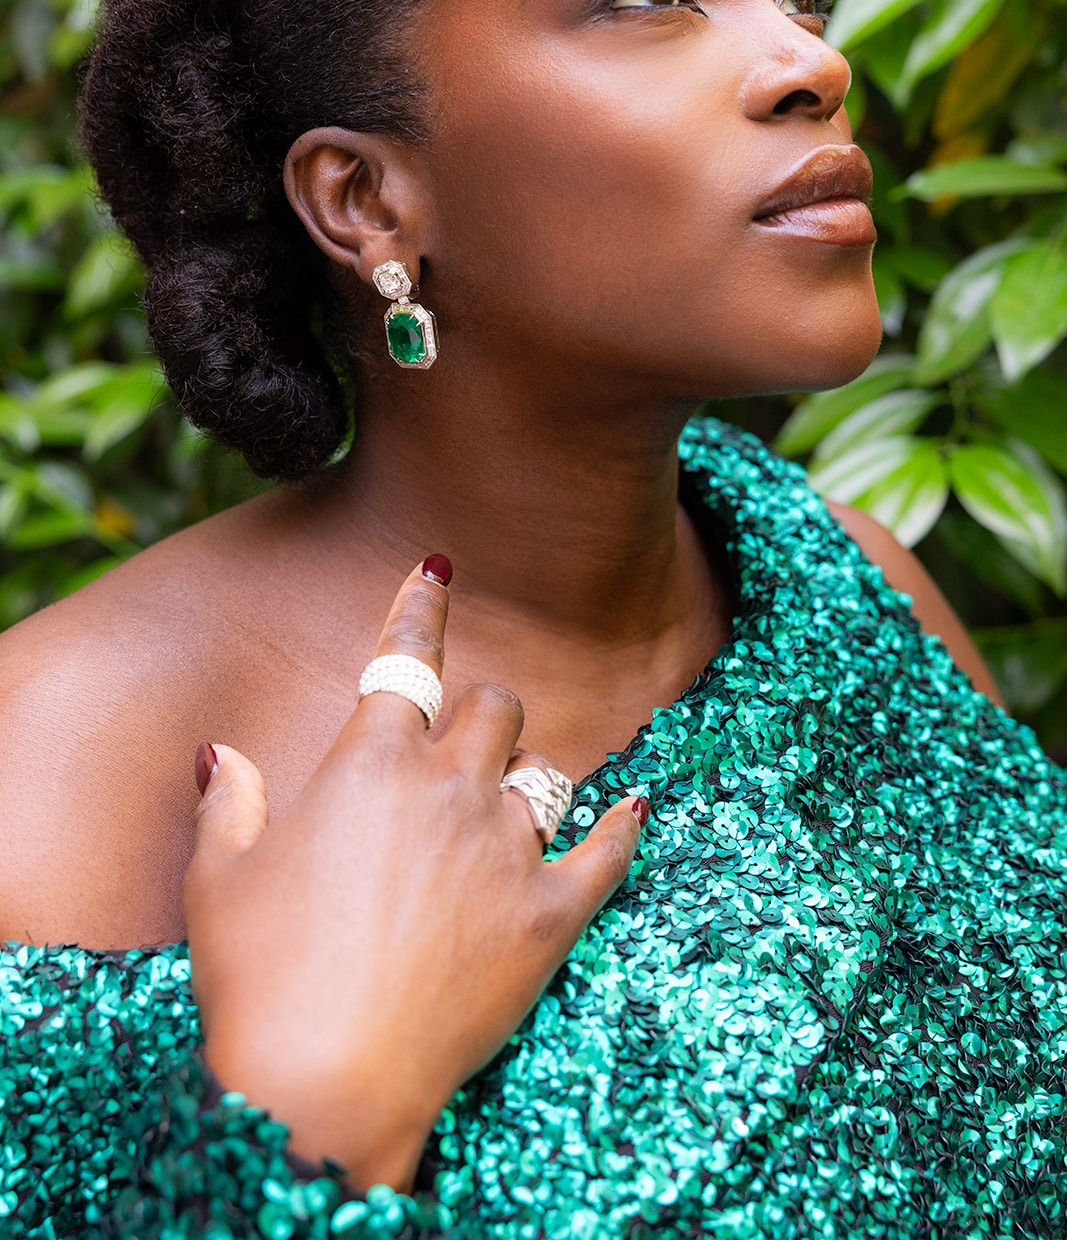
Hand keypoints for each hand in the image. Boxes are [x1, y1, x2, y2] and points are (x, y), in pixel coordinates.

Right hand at [183, 559, 644, 1190]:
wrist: (323, 1081)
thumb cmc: (259, 978)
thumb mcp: (220, 880)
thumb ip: (231, 802)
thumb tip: (223, 754)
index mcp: (371, 761)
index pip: (406, 656)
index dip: (421, 604)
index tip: (440, 566)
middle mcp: (449, 786)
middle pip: (493, 707)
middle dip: (480, 713)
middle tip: (461, 745)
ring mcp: (507, 848)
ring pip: (544, 772)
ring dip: (526, 776)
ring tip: (510, 803)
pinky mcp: (551, 915)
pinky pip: (609, 851)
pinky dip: (625, 826)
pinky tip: (638, 806)